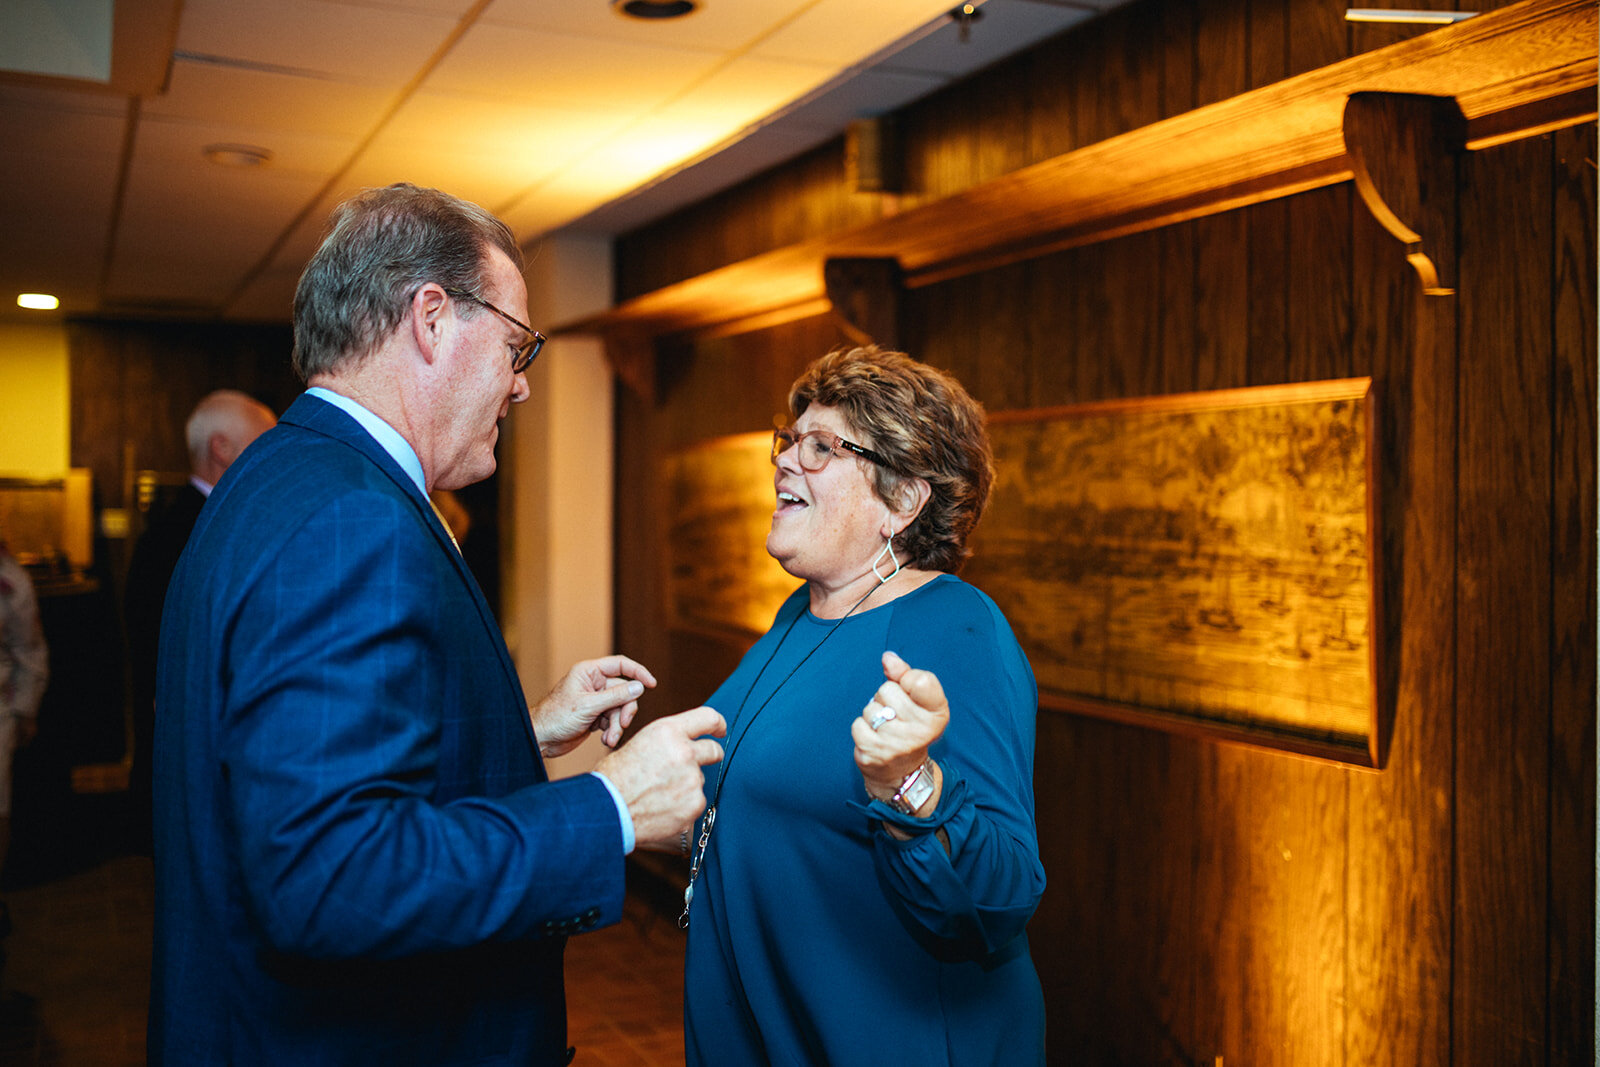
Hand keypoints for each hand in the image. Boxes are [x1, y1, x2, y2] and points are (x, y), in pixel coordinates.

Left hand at [531, 655, 657, 758]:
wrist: (541, 739)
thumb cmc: (556, 717)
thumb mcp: (588, 706)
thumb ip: (616, 696)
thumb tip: (639, 687)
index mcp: (589, 673)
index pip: (620, 665)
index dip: (638, 672)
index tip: (652, 684)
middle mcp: (593, 684)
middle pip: (624, 692)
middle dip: (624, 711)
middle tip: (622, 725)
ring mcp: (595, 701)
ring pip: (620, 709)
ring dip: (617, 725)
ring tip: (609, 740)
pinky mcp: (595, 716)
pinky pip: (613, 720)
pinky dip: (611, 731)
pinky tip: (603, 740)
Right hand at [595, 706, 724, 852]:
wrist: (605, 811)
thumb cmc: (613, 778)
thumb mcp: (639, 743)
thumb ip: (668, 741)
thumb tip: (684, 743)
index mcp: (668, 731)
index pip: (708, 718)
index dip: (718, 724)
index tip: (720, 730)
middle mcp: (685, 753)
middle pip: (713, 751)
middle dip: (708, 757)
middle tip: (689, 768)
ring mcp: (692, 781)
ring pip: (700, 780)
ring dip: (687, 786)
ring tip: (658, 795)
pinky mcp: (694, 805)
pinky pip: (696, 803)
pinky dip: (683, 807)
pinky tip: (661, 809)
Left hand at [851, 650, 949, 803]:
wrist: (902, 771)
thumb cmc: (910, 727)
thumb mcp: (918, 700)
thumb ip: (904, 674)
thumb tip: (888, 658)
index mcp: (937, 713)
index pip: (920, 680)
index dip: (907, 680)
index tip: (911, 693)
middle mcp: (921, 731)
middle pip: (887, 689)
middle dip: (886, 699)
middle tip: (895, 716)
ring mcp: (897, 744)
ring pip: (871, 707)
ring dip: (873, 714)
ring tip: (885, 728)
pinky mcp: (874, 753)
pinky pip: (858, 724)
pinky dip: (862, 729)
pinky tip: (874, 739)